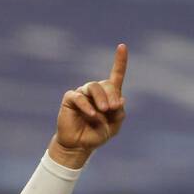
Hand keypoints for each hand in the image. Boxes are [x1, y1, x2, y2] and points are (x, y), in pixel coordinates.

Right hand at [51, 44, 127, 167]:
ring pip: (93, 87)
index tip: (122, 47)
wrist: (79, 146)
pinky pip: (79, 97)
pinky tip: (92, 115)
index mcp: (108, 96)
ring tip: (104, 111)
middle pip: (106, 84)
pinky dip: (87, 106)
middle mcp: (95, 92)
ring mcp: (82, 93)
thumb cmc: (96, 135)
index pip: (115, 76)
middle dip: (112, 95)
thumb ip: (119, 114)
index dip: (119, 62)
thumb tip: (121, 99)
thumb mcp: (113, 127)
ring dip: (101, 98)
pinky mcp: (70, 99)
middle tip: (113, 109)